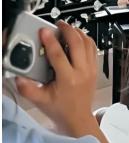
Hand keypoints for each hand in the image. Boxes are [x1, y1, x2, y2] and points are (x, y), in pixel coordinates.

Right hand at [16, 21, 98, 137]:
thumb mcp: (39, 100)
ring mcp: (91, 69)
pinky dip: (86, 39)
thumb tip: (18, 76)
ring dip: (79, 33)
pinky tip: (78, 37)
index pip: (59, 55)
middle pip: (78, 44)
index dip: (50, 41)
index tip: (44, 31)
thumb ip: (27, 88)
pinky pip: (93, 49)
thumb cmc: (60, 109)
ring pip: (89, 44)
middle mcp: (82, 72)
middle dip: (68, 30)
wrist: (78, 118)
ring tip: (68, 28)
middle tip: (59, 24)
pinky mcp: (95, 69)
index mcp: (68, 79)